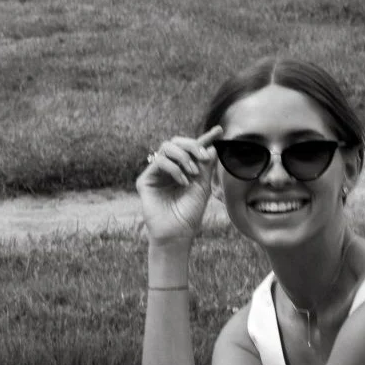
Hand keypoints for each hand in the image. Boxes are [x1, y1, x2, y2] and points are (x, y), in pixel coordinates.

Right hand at [136, 125, 223, 243]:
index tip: (219, 130)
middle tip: (203, 158)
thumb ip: (206, 168)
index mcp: (184, 170)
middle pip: (177, 142)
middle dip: (192, 146)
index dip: (205, 138)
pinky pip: (159, 161)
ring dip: (183, 157)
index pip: (193, 150)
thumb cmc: (190, 214)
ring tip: (193, 173)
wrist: (177, 234)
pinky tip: (183, 182)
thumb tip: (212, 148)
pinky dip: (174, 168)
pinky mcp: (146, 179)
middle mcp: (169, 169)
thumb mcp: (202, 188)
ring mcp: (156, 173)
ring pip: (166, 147)